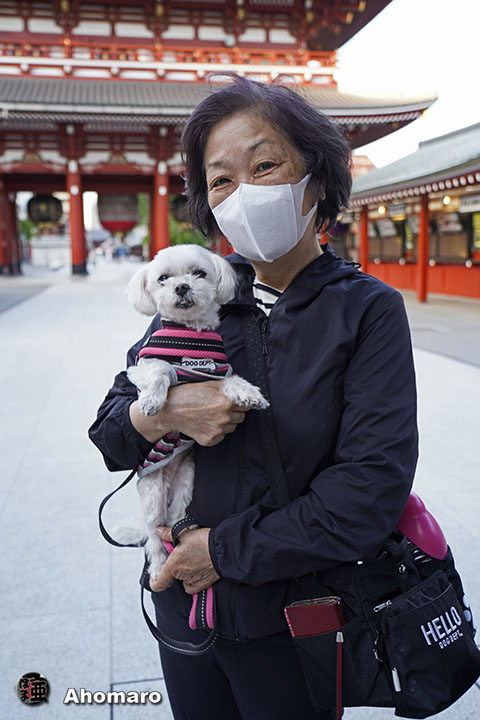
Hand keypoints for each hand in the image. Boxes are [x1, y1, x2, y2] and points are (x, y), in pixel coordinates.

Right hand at [130, 381, 247, 445]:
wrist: (171, 410)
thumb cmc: (189, 394)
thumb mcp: (210, 384)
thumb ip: (228, 388)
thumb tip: (243, 390)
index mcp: (227, 401)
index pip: (247, 405)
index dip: (241, 402)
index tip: (235, 402)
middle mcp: (225, 417)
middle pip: (241, 417)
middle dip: (234, 412)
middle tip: (220, 408)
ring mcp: (218, 430)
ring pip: (232, 427)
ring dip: (226, 422)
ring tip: (211, 415)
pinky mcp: (210, 440)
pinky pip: (222, 436)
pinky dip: (217, 431)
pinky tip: (206, 423)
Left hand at [150, 527, 219, 593]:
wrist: (223, 550)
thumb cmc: (204, 542)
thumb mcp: (184, 533)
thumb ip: (168, 534)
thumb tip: (158, 531)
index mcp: (173, 565)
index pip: (158, 583)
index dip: (154, 582)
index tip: (154, 578)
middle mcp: (181, 576)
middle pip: (172, 576)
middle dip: (175, 566)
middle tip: (182, 555)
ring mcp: (192, 581)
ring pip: (183, 579)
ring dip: (185, 572)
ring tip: (193, 559)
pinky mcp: (203, 585)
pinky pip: (193, 584)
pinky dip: (193, 579)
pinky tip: (198, 568)